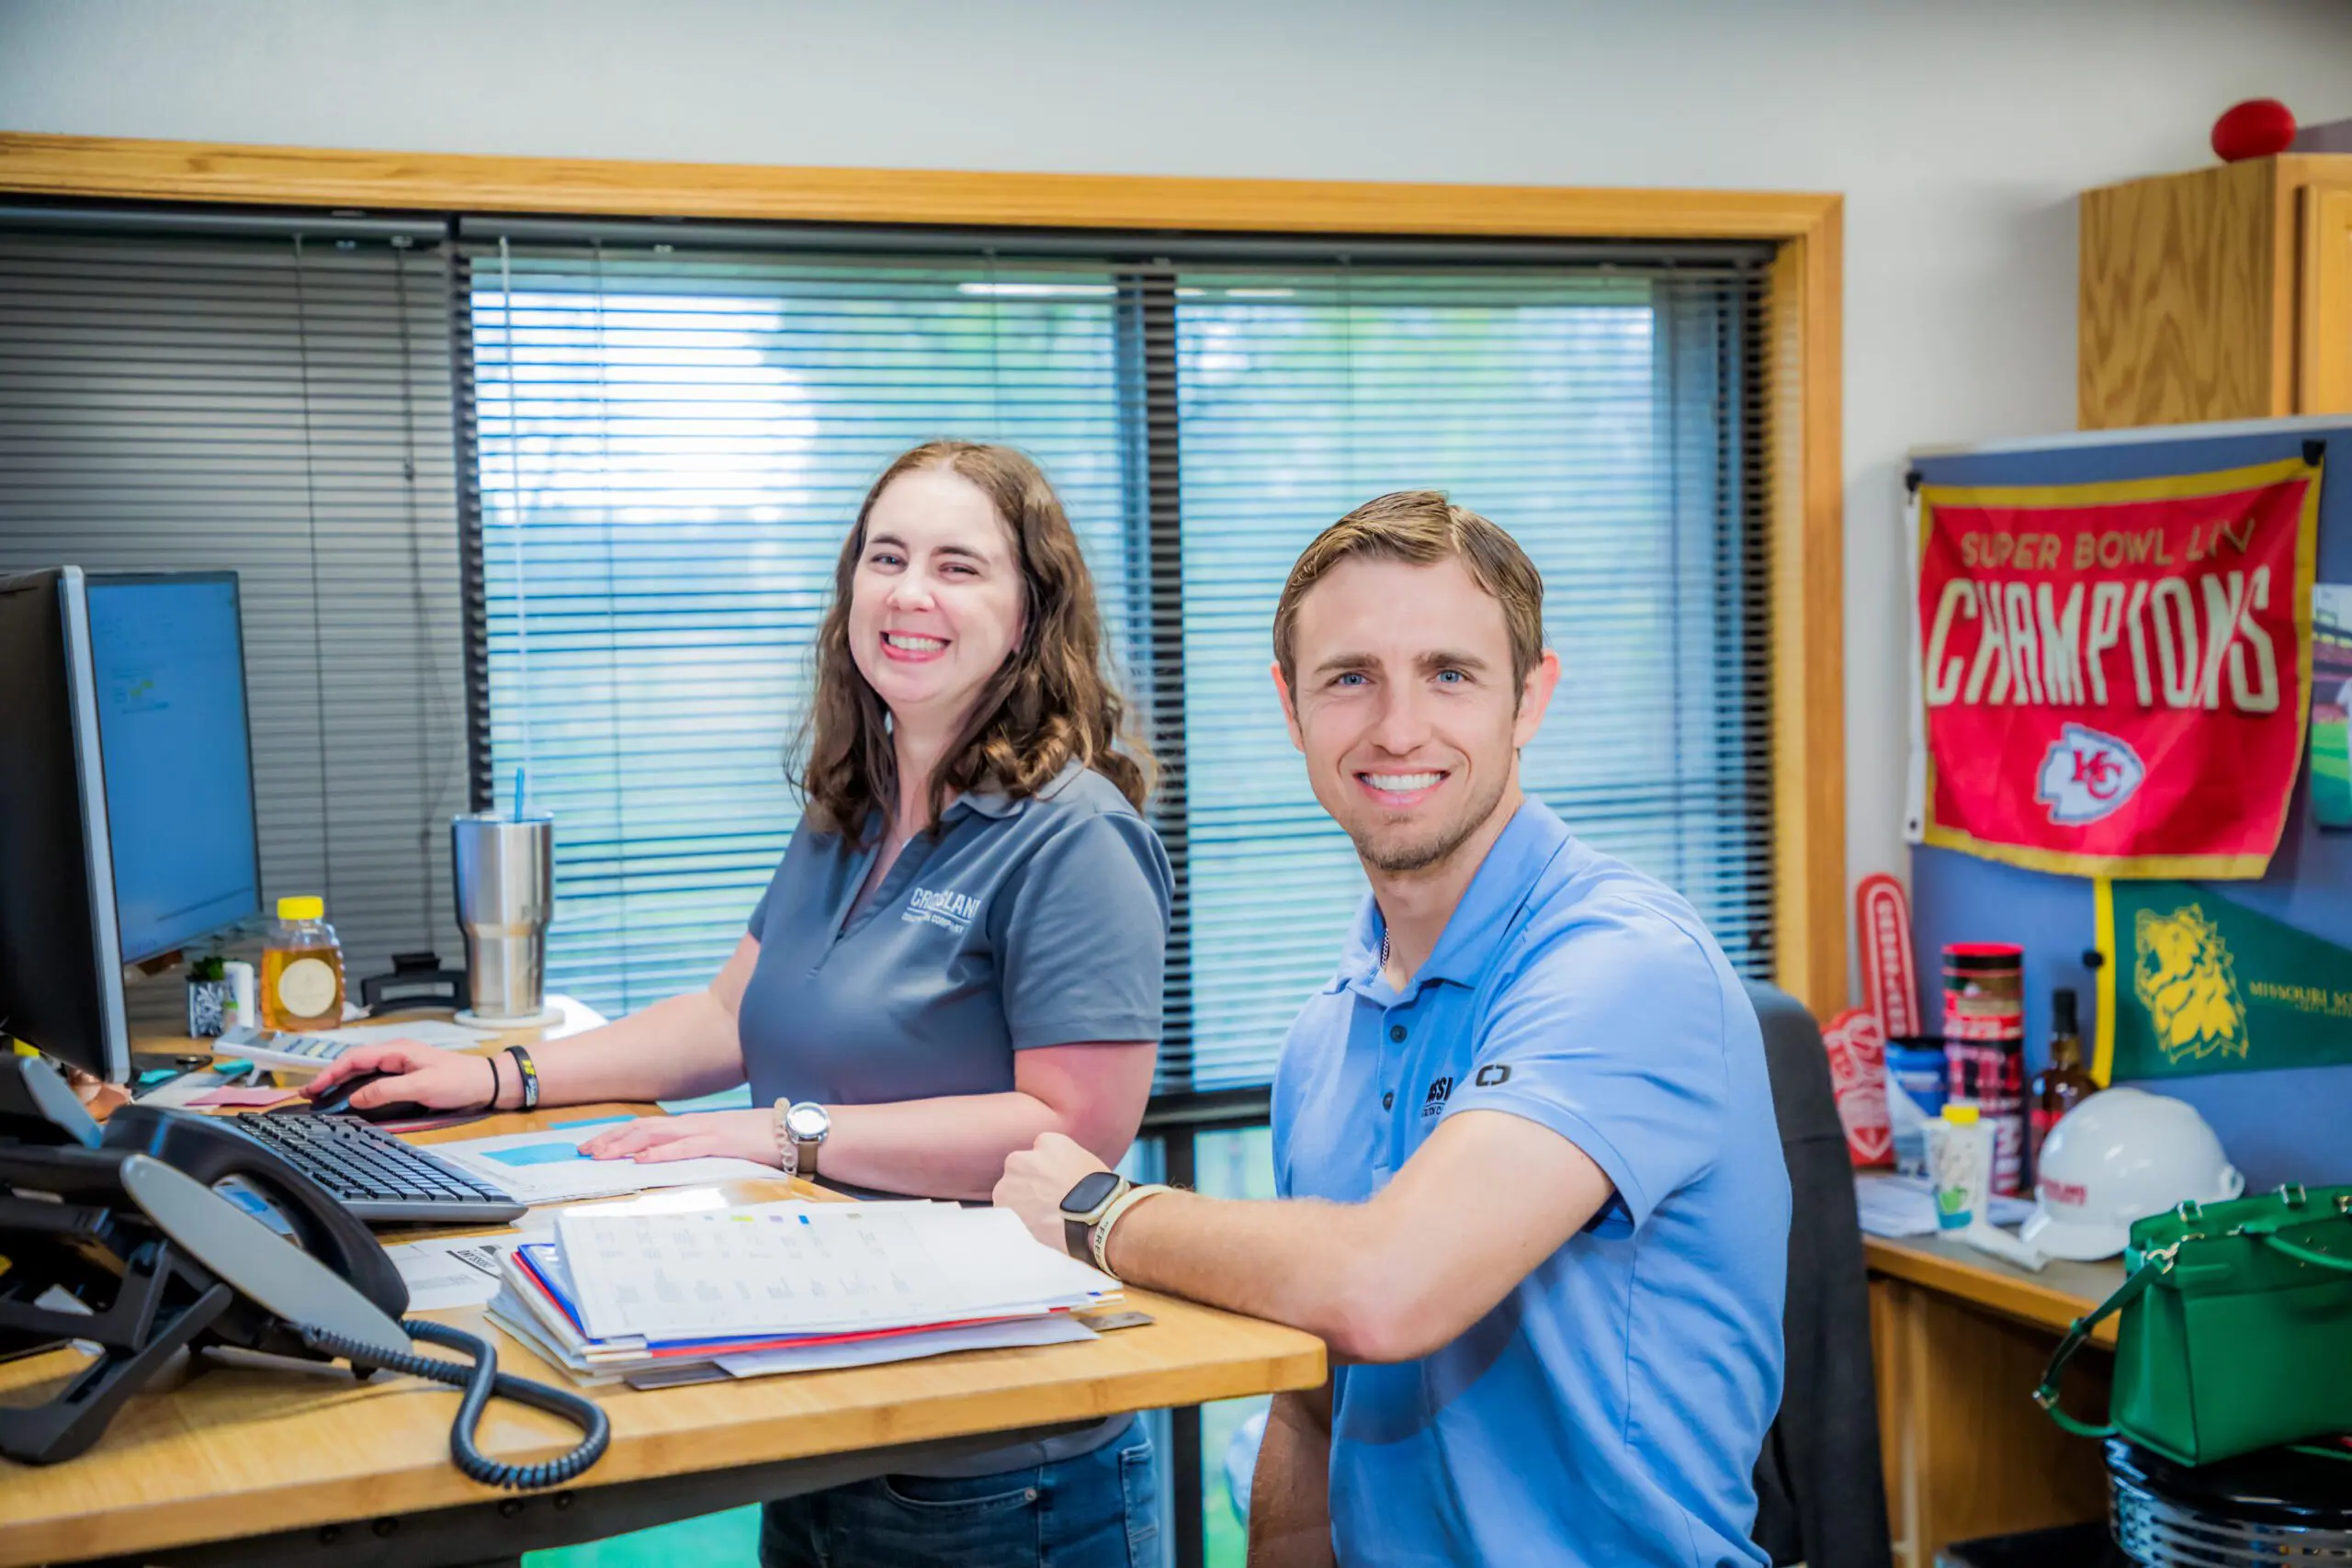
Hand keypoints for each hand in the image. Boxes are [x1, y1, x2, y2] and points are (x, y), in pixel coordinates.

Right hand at [301, 1042, 496, 1112]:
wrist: (486, 1083)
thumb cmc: (459, 1081)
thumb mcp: (421, 1087)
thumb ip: (387, 1091)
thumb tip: (355, 1098)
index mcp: (397, 1050)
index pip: (354, 1058)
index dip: (330, 1073)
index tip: (312, 1089)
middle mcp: (396, 1053)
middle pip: (354, 1063)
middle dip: (329, 1077)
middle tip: (308, 1095)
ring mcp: (401, 1063)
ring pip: (362, 1070)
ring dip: (341, 1082)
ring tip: (322, 1096)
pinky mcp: (406, 1075)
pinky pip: (374, 1078)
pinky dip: (357, 1086)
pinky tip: (350, 1096)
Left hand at [578, 1109, 780, 1165]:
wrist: (797, 1133)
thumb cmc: (765, 1142)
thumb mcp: (727, 1147)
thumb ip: (702, 1153)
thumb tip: (679, 1166)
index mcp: (695, 1125)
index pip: (648, 1127)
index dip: (618, 1135)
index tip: (594, 1145)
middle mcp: (696, 1124)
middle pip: (643, 1128)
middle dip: (611, 1138)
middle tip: (584, 1151)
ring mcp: (708, 1130)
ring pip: (657, 1135)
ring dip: (626, 1145)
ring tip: (602, 1155)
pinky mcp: (722, 1142)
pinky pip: (685, 1148)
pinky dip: (660, 1154)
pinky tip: (641, 1160)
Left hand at [994, 1131, 1111, 1251]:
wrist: (1094, 1218)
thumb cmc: (1100, 1193)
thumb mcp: (1088, 1163)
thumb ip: (1066, 1162)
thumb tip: (1061, 1174)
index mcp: (1048, 1142)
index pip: (1040, 1151)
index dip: (1047, 1170)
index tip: (1054, 1183)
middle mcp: (1024, 1157)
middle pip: (1020, 1169)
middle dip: (1029, 1183)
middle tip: (1046, 1201)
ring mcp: (1010, 1182)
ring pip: (1009, 1191)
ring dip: (1020, 1201)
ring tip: (1041, 1218)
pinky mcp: (1003, 1207)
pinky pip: (1005, 1212)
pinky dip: (1015, 1219)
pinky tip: (1034, 1227)